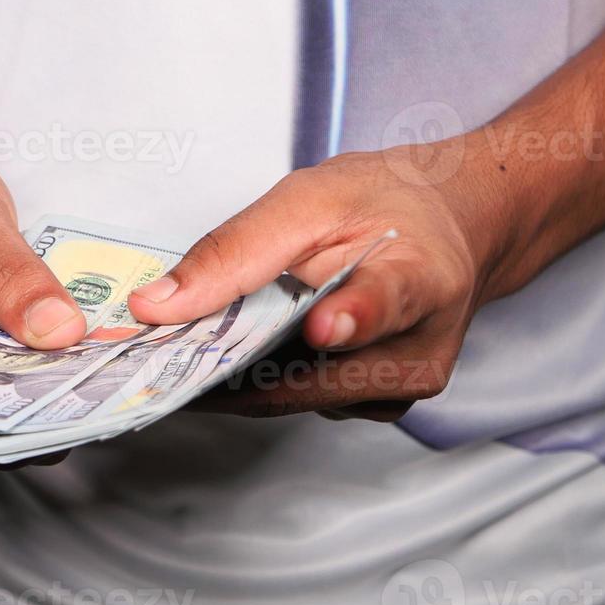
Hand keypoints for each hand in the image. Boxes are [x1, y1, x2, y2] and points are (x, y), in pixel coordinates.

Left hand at [127, 146, 506, 420]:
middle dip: (231, 369)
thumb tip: (158, 307)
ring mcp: (401, 387)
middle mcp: (419, 346)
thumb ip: (234, 251)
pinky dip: (262, 379)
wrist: (447, 227)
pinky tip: (244, 352)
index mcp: (420, 276)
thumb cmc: (385, 205)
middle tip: (158, 363)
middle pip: (312, 375)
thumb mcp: (308, 199)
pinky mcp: (379, 405)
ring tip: (194, 349)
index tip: (323, 324)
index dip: (354, 316)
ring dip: (239, 376)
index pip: (388, 302)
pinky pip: (303, 400)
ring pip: (296, 397)